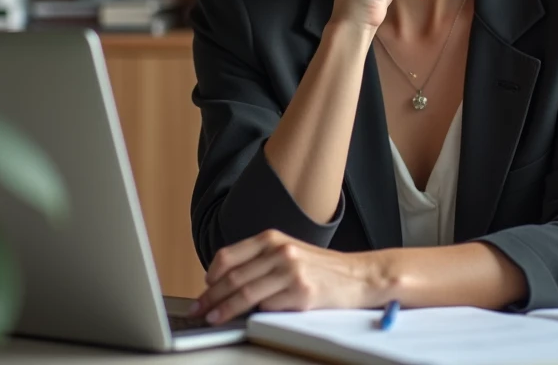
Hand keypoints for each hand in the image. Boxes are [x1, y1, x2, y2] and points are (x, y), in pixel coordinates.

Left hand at [189, 230, 383, 324]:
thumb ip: (259, 260)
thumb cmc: (320, 268)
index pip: (228, 256)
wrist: (357, 276)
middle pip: (233, 277)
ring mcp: (291, 271)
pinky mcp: (301, 292)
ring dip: (225, 309)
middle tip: (199, 309)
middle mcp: (280, 251)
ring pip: (245, 293)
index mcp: (272, 239)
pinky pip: (269, 306)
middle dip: (211, 297)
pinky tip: (252, 318)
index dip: (211, 276)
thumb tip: (224, 280)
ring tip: (214, 318)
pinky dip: (257, 314)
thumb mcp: (287, 252)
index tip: (203, 290)